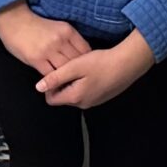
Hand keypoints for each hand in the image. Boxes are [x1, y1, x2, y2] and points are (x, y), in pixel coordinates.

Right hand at [0, 0, 89, 74]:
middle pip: (76, 62)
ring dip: (66, 78)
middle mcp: (60, 40)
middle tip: (78, 80)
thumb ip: (69, 40)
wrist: (14, 20)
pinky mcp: (36, 59)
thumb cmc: (35, 25)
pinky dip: (53, 81)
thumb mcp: (58, 27)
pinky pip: (50, 75)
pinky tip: (54, 83)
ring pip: (65, 70)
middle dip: (78, 72)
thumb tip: (79, 56)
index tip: (84, 69)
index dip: (86, 62)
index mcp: (68, 31)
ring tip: (67, 84)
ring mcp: (48, 50)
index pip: (85, 51)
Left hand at [37, 32, 154, 109]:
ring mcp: (94, 102)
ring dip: (73, 82)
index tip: (56, 71)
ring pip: (74, 94)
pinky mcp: (102, 97)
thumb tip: (38, 87)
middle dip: (62, 83)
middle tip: (69, 66)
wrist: (128, 64)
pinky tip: (91, 70)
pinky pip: (86, 92)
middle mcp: (83, 104)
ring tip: (81, 67)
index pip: (50, 99)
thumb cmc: (100, 63)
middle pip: (62, 97)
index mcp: (74, 98)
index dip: (49, 85)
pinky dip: (84, 83)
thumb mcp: (74, 67)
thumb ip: (55, 77)